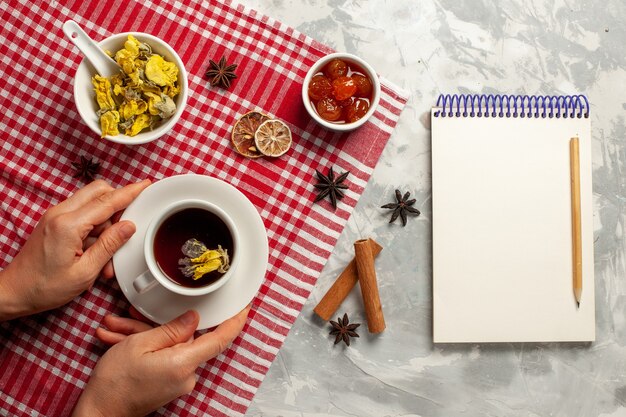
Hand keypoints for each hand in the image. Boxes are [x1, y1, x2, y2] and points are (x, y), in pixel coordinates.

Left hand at [0, 179, 150, 320]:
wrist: (14, 292)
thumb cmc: (45, 287)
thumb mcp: (85, 271)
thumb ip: (110, 244)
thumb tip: (129, 226)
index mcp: (68, 225)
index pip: (107, 202)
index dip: (130, 193)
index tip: (145, 186)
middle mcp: (59, 214)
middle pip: (98, 191)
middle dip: (117, 203)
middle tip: (126, 227)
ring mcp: (54, 216)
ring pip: (91, 202)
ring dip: (105, 222)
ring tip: (107, 254)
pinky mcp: (54, 222)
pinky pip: (82, 214)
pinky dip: (94, 228)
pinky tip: (95, 252)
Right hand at [73, 307, 249, 416]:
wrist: (97, 413)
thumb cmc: (114, 383)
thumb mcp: (140, 344)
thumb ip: (171, 329)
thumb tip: (194, 319)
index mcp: (184, 363)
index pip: (220, 340)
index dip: (234, 321)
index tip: (244, 308)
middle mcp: (186, 375)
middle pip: (181, 338)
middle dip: (152, 325)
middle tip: (127, 318)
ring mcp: (178, 381)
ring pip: (167, 346)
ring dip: (142, 335)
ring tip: (115, 331)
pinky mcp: (168, 384)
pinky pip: (163, 357)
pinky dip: (144, 348)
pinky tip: (120, 340)